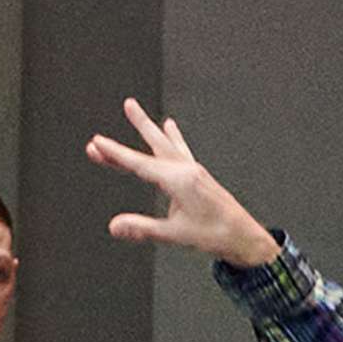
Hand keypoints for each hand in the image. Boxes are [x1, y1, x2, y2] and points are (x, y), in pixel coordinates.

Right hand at [89, 99, 277, 264]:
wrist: (246, 238)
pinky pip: (182, 150)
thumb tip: (115, 226)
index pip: (140, 164)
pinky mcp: (200, 176)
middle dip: (140, 124)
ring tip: (139, 112)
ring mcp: (195, 172)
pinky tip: (171, 129)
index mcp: (180, 181)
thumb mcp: (175, 234)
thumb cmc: (216, 235)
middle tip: (129, 104)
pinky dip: (173, 138)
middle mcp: (188, 170)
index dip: (115, 154)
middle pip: (157, 143)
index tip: (96, 143)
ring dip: (152, 128)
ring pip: (168, 144)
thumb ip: (143, 228)